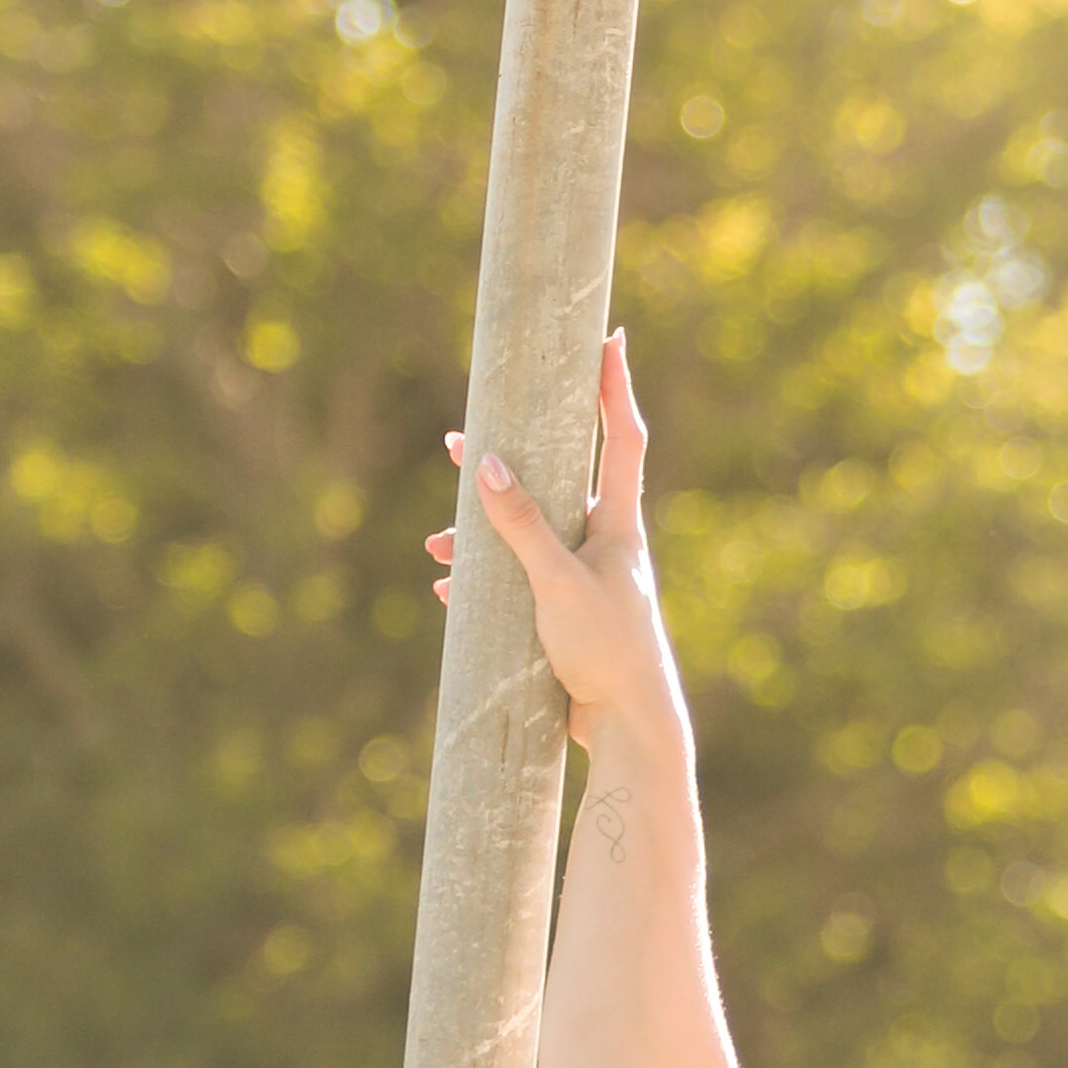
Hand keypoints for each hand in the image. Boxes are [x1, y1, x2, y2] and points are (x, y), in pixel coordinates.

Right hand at [428, 328, 681, 750]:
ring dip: (481, 538)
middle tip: (462, 440)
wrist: (631, 728)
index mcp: (619, 525)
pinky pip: (520, 585)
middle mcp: (607, 545)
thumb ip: (522, 526)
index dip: (613, 387)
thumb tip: (488, 465)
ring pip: (528, 539)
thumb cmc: (608, 650)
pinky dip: (486, 585)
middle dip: (509, 463)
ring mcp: (588, 581)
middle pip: (558, 483)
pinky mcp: (569, 618)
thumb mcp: (556, 582)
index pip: (622, 437)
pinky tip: (453, 593)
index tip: (610, 339)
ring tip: (436, 545)